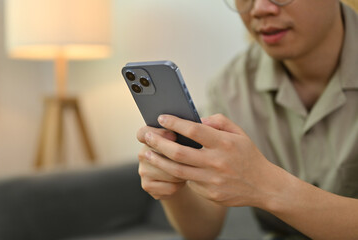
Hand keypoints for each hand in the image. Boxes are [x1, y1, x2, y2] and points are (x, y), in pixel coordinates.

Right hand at [137, 126, 185, 199]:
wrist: (180, 177)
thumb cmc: (184, 154)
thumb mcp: (182, 142)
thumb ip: (181, 135)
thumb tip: (191, 130)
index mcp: (148, 138)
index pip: (143, 133)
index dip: (158, 134)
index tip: (173, 136)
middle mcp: (143, 154)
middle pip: (161, 154)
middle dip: (180, 157)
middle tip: (193, 157)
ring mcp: (143, 170)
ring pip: (169, 172)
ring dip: (183, 173)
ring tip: (190, 170)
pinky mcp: (147, 185)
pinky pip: (169, 186)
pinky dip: (180, 185)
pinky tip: (182, 181)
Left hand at [143, 114, 278, 206]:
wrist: (263, 186)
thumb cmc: (247, 155)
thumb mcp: (239, 133)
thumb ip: (218, 121)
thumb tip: (197, 119)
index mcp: (225, 143)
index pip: (194, 130)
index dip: (175, 123)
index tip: (161, 118)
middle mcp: (217, 162)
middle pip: (179, 153)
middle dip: (158, 143)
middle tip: (146, 136)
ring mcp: (212, 180)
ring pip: (177, 171)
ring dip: (159, 161)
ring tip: (148, 153)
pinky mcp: (210, 194)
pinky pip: (188, 182)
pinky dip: (176, 174)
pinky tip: (168, 168)